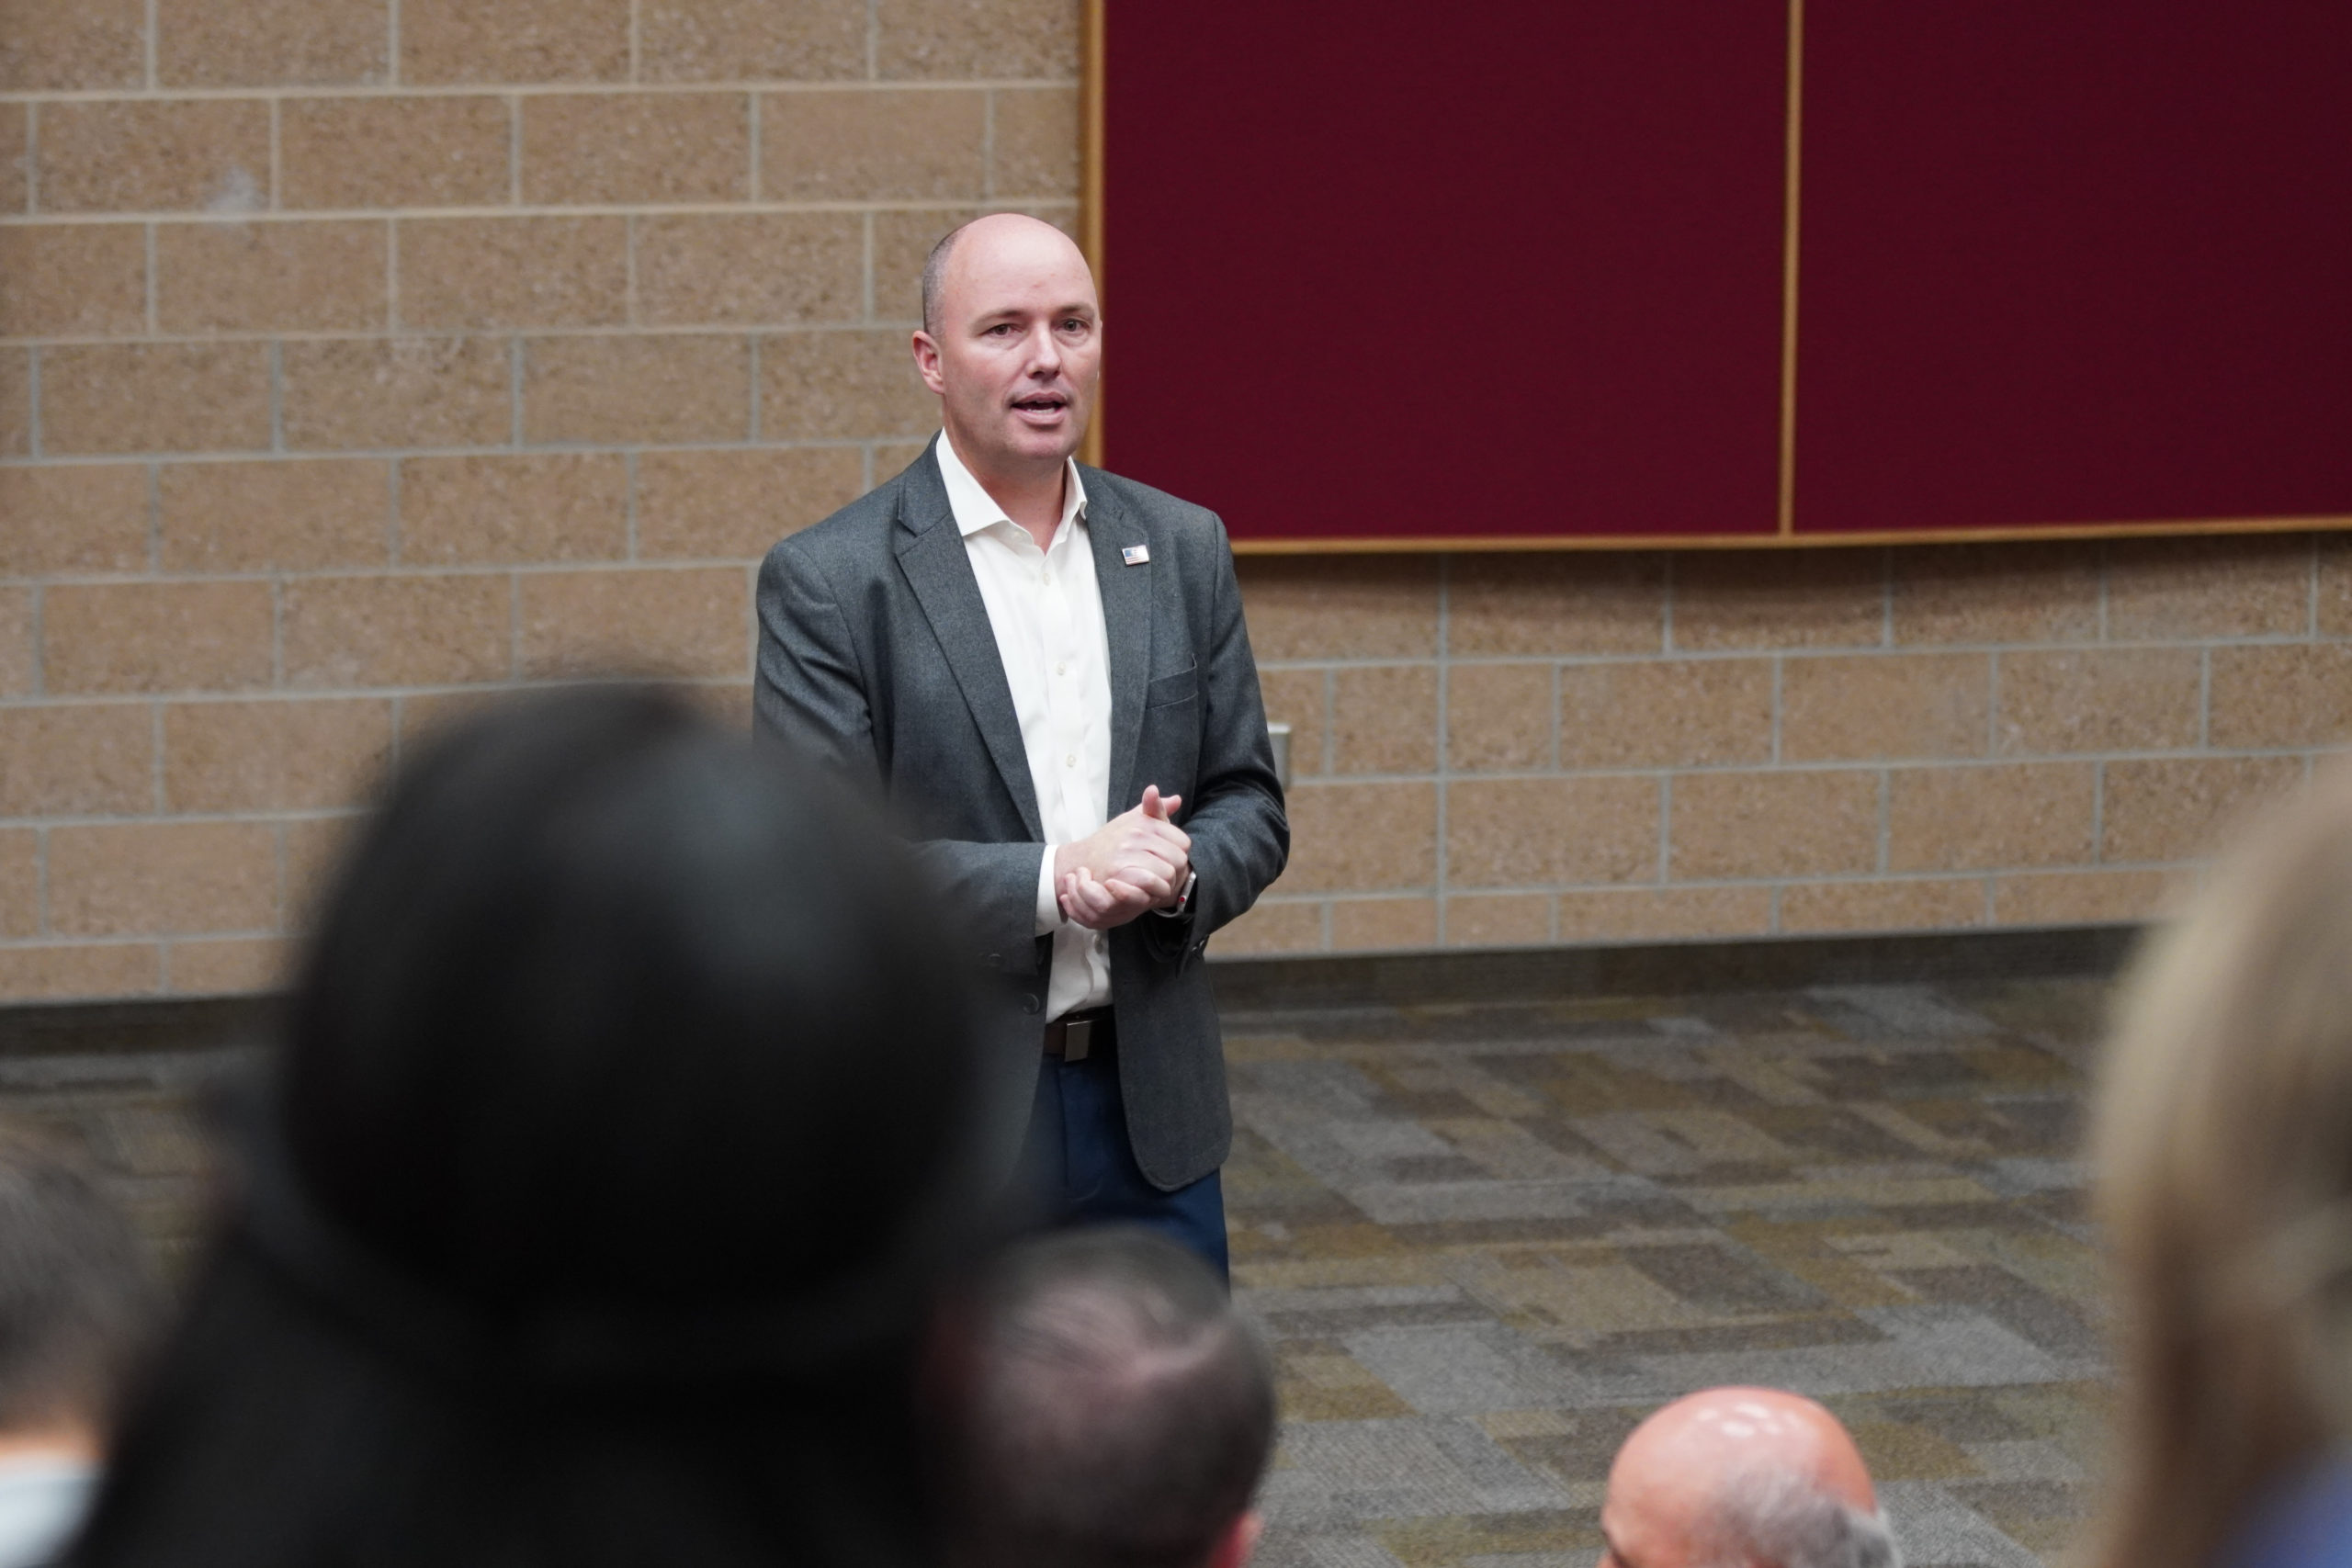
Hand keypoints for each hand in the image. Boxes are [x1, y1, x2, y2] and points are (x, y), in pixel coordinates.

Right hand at [1054, 786, 1189, 929]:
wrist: (1081, 860)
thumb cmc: (1112, 842)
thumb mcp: (1133, 820)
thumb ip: (1156, 810)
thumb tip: (1177, 799)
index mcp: (1144, 822)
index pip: (1183, 842)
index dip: (1178, 855)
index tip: (1165, 861)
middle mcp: (1136, 834)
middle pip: (1178, 860)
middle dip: (1174, 872)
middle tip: (1160, 876)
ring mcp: (1126, 852)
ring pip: (1168, 874)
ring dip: (1164, 885)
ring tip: (1152, 886)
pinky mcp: (1118, 872)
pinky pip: (1151, 883)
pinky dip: (1153, 893)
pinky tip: (1146, 893)